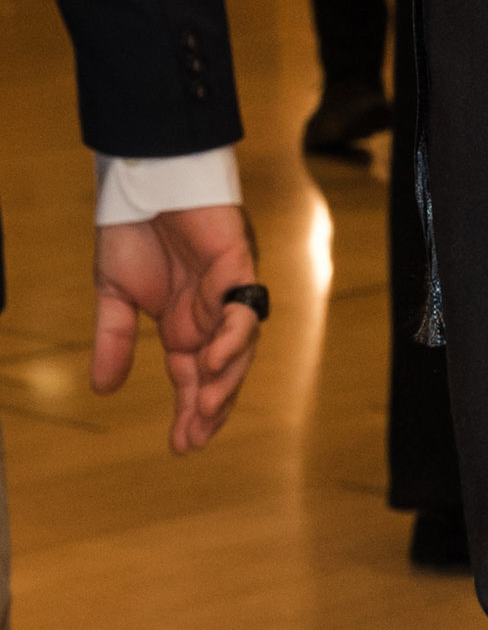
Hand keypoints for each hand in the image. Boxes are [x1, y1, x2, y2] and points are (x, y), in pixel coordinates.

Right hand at [91, 203, 263, 454]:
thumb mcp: (115, 295)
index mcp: (183, 327)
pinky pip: (243, 309)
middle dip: (211, 409)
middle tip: (195, 439)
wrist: (144, 181)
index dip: (191, 413)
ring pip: (240, 349)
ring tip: (207, 410)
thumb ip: (114, 340)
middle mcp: (210, 317)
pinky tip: (214, 360)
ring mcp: (227, 294)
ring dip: (225, 380)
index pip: (193, 380)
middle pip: (221, 374)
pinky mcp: (238, 268)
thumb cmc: (134, 231)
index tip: (181, 447)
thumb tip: (102, 390)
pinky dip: (233, 337)